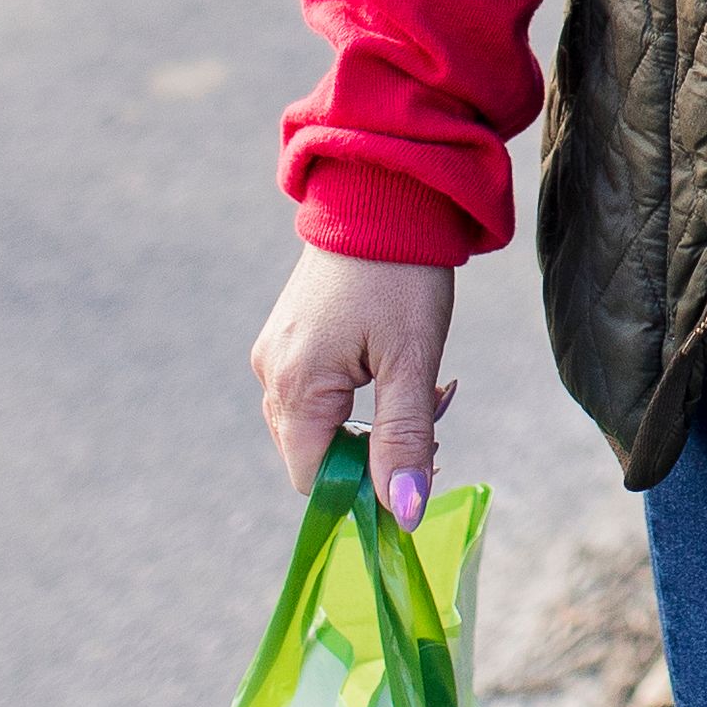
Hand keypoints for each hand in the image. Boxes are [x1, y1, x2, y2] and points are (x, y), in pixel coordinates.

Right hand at [253, 246, 458, 520]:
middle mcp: (271, 374)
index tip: (423, 457)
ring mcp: (276, 353)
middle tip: (436, 410)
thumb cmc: (401, 274)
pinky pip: (318, 389)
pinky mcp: (290, 336)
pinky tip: (398, 363)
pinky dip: (360, 392)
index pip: (315, 479)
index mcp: (293, 387)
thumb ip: (405, 439)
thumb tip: (404, 515)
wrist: (381, 192)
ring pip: (321, 421)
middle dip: (377, 449)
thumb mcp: (413, 361)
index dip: (365, 487)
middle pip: (316, 453)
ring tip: (427, 382)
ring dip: (374, 419)